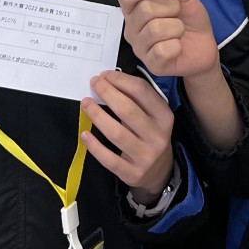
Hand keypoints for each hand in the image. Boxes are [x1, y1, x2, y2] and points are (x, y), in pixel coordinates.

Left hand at [82, 70, 174, 200]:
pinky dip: (95, 146)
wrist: (159, 171)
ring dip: (97, 115)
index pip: (141, 91)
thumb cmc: (150, 134)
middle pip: (128, 110)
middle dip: (107, 93)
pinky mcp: (133, 173)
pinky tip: (85, 134)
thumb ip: (135, 98)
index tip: (104, 75)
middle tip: (93, 84)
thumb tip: (107, 80)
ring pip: (116, 133)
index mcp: (164, 116)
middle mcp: (158, 136)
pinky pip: (109, 159)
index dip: (120, 80)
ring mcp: (146, 156)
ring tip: (86, 103)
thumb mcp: (152, 115)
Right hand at [117, 0, 219, 78]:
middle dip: (170, 8)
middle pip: (145, 9)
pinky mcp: (152, 64)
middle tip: (178, 14)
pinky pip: (163, 49)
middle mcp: (132, 28)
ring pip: (155, 29)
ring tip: (179, 31)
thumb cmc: (189, 21)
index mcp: (134, 9)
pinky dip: (177, 45)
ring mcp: (140, 48)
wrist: (203, 47)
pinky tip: (178, 47)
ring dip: (176, 27)